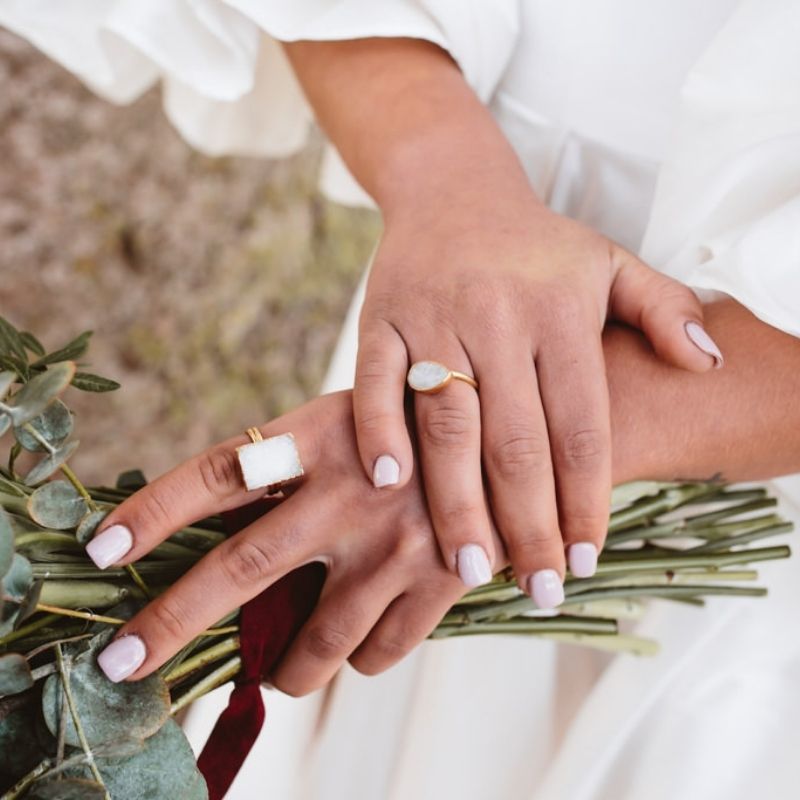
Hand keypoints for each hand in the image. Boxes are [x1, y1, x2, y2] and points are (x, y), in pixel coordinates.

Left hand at [85, 392, 485, 694]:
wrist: (524, 429)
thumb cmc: (424, 421)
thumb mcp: (358, 418)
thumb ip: (300, 469)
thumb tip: (225, 534)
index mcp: (321, 438)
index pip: (217, 473)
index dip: (153, 511)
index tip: (100, 549)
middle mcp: (350, 494)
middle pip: (239, 569)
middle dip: (171, 623)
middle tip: (122, 661)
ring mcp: (394, 546)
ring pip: (312, 646)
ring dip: (284, 671)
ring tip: (277, 673)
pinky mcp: (440, 584)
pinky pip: (378, 655)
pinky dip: (358, 660)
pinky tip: (361, 643)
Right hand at [353, 175, 721, 605]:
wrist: (452, 188)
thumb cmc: (535, 244)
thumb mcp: (609, 262)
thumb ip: (664, 309)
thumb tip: (710, 362)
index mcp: (561, 311)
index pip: (581, 426)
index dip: (586, 499)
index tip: (586, 559)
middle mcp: (500, 316)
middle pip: (516, 440)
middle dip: (529, 523)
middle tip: (538, 588)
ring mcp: (434, 317)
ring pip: (449, 423)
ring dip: (458, 500)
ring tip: (472, 567)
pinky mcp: (380, 317)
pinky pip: (375, 381)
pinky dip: (380, 431)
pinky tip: (390, 485)